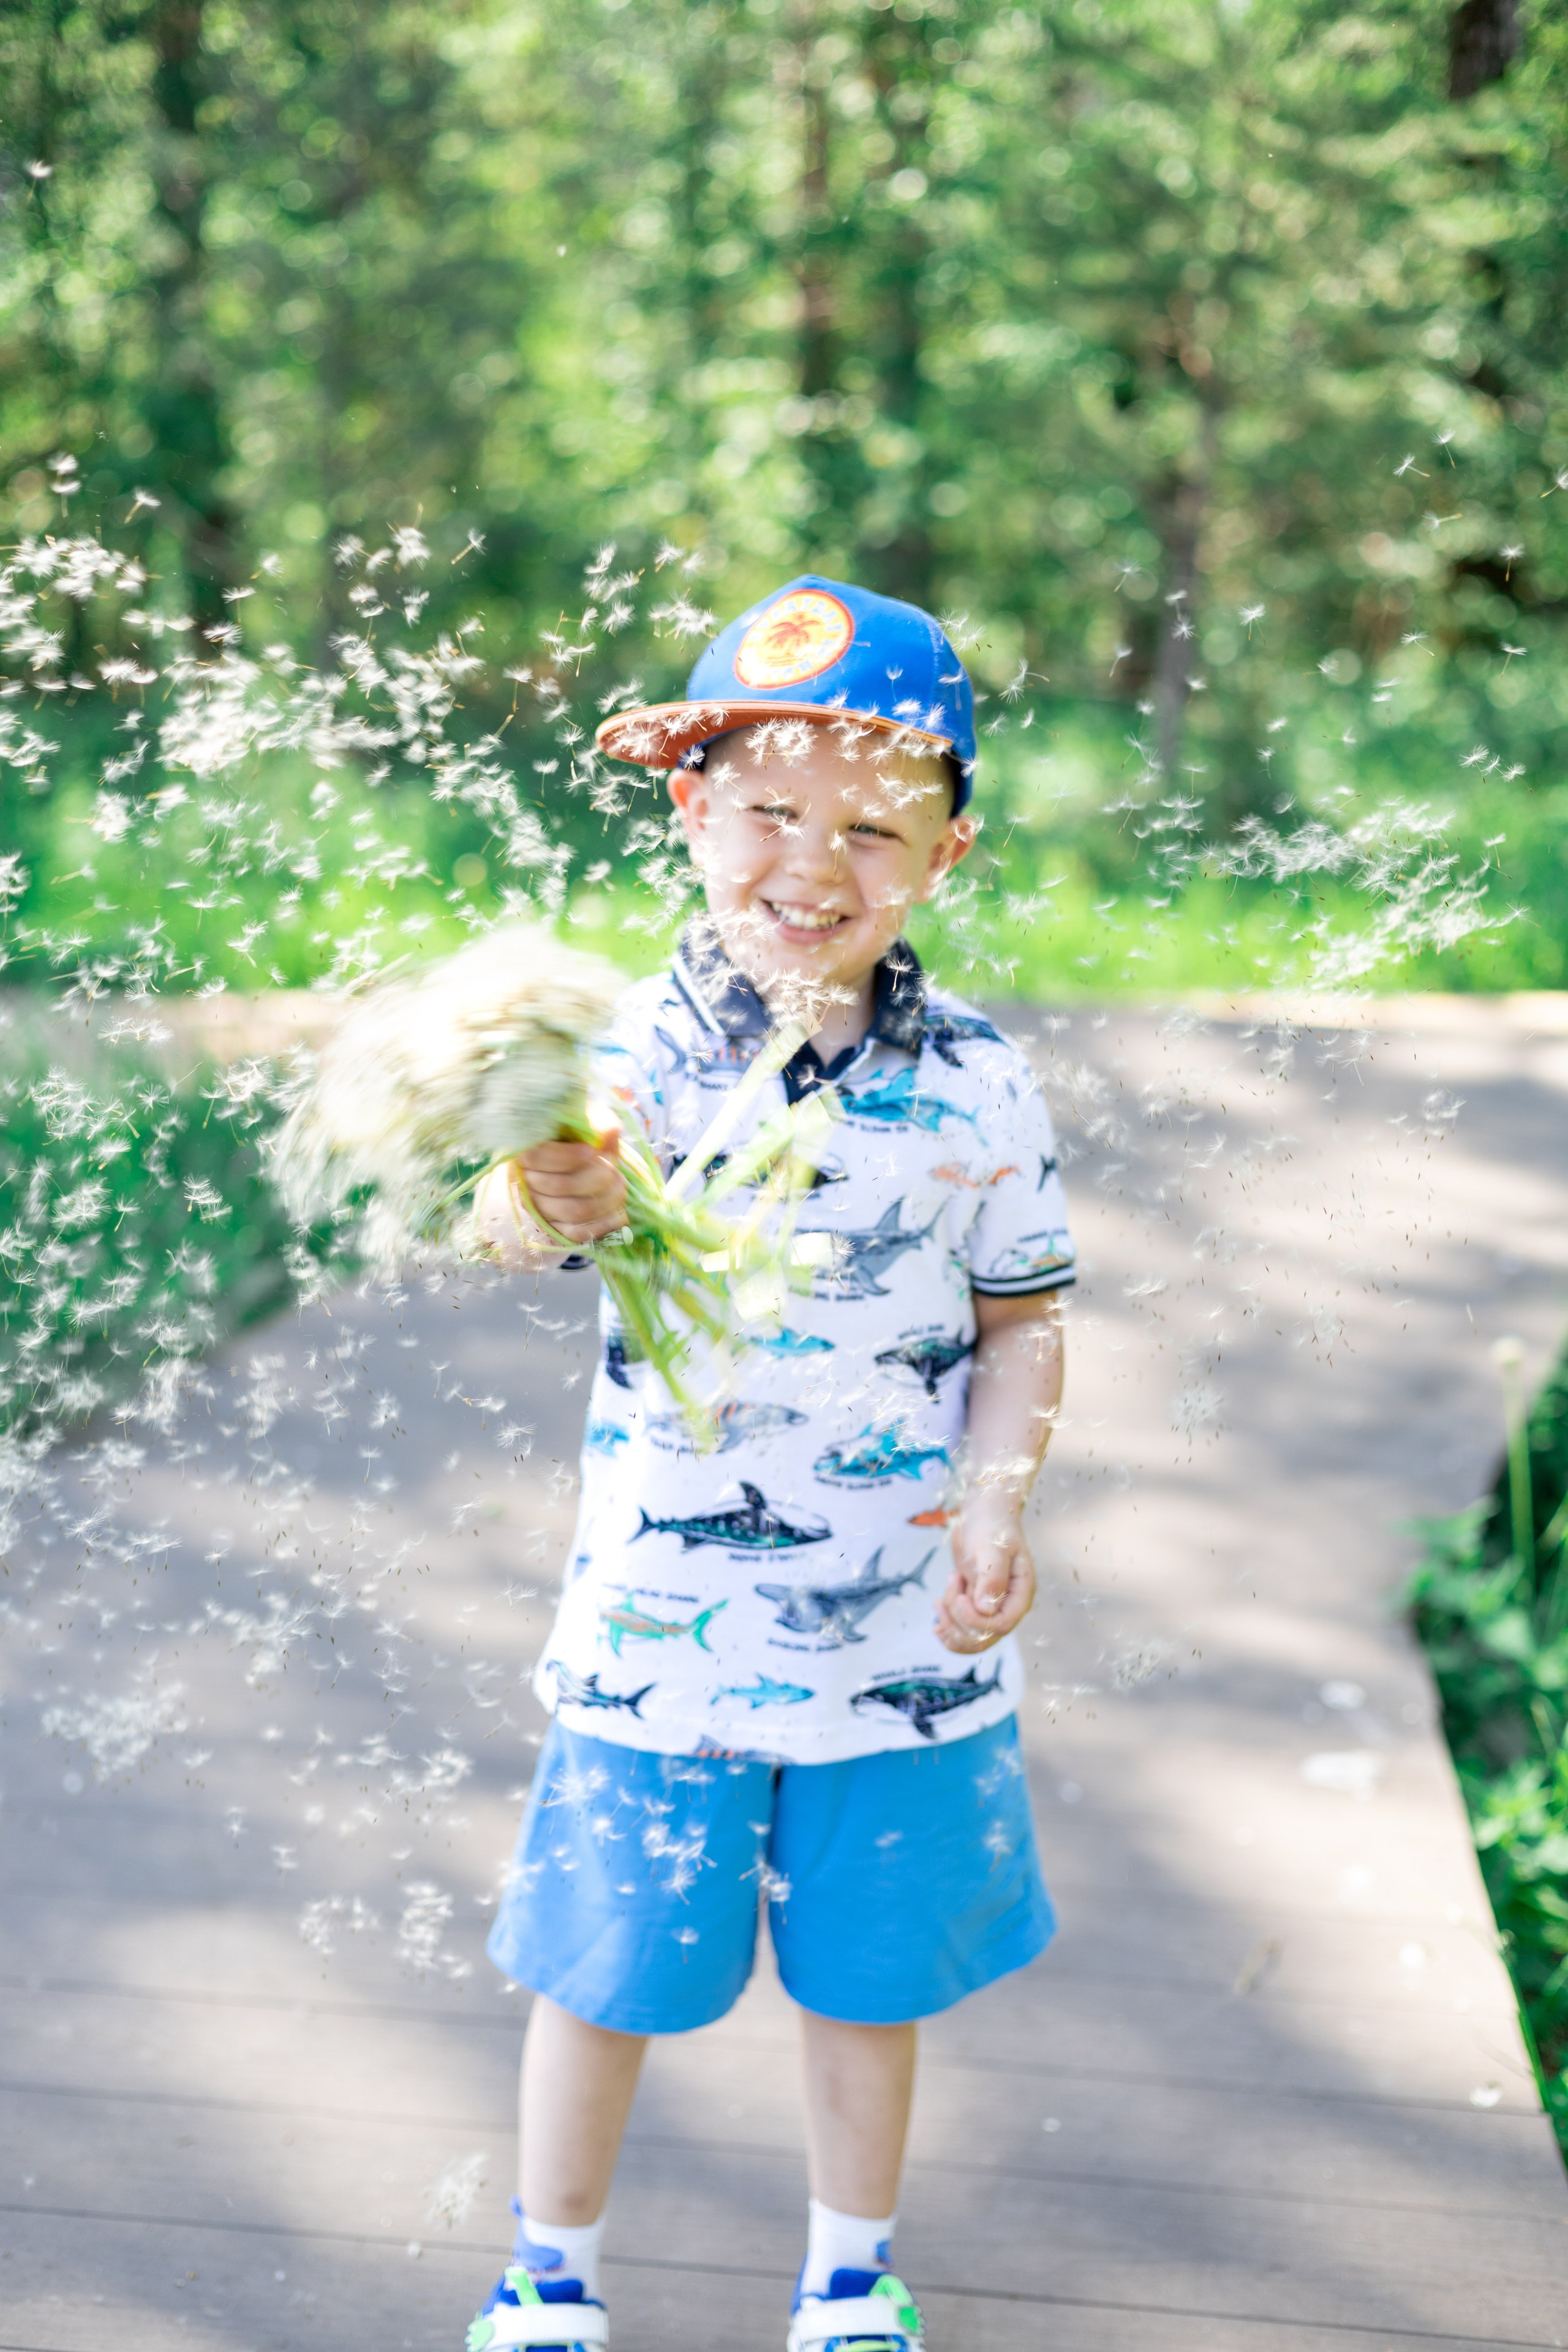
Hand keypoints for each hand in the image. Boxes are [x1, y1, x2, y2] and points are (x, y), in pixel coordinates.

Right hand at [513, 1132, 627, 1244]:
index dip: (566, 1156)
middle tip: (615, 1170)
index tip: (592, 1151)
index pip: (537, 1157)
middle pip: (559, 1186)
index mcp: (525, 1150)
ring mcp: (537, 1209)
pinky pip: (578, 1233)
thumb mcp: (588, 1121)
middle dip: (597, 1178)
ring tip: (620, 1186)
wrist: (580, 1165)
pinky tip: (619, 1212)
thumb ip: (598, 1122)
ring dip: (606, 1200)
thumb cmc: (580, 1138)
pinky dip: (604, 1224)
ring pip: (573, 1211)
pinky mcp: (553, 1229)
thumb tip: (610, 1131)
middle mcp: (524, 1182)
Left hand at [936, 1498, 1035, 1653]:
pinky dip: (947, 1628)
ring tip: (940, 1599)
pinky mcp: (975, 1604)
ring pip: (971, 1637)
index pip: (1001, 1625)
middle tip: (946, 1592)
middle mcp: (1008, 1605)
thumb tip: (986, 1610)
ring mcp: (991, 1607)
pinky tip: (937, 1615)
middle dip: (959, 1623)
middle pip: (984, 1637)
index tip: (959, 1598)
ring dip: (950, 1624)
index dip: (977, 1621)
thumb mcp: (992, 1546)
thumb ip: (992, 1577)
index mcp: (1020, 1593)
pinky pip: (963, 1629)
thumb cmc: (991, 1525)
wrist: (983, 1513)